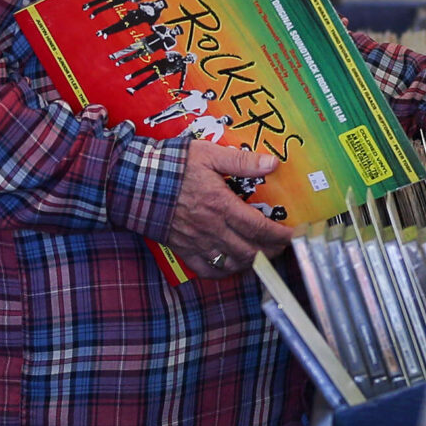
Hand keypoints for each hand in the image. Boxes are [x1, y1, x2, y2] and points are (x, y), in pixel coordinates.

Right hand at [163, 145, 293, 279]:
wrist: (132, 182)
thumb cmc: (171, 165)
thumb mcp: (208, 154)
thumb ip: (241, 161)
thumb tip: (272, 163)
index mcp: (220, 205)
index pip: (259, 228)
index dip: (280, 235)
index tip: (292, 235)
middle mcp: (211, 229)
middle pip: (250, 251)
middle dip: (271, 251)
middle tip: (282, 245)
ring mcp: (196, 242)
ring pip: (232, 264)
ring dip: (251, 263)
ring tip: (262, 254)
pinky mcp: (182, 249)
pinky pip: (207, 270)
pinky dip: (224, 271)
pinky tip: (232, 264)